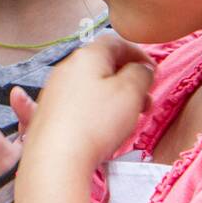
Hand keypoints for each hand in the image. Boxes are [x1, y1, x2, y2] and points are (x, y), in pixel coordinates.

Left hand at [22, 34, 154, 170]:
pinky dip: (96, 111)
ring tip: (129, 119)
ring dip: (114, 98)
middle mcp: (65, 69)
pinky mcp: (48, 115)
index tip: (153, 72)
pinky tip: (104, 129)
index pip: (115, 42)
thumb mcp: (130, 91)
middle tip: (145, 102)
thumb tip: (141, 68)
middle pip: (103, 66)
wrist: (55, 159)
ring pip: (91, 87)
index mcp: (86, 56)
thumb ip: (141, 73)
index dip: (138, 54)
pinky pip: (78, 105)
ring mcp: (54, 92)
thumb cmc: (96, 122)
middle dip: (129, 81)